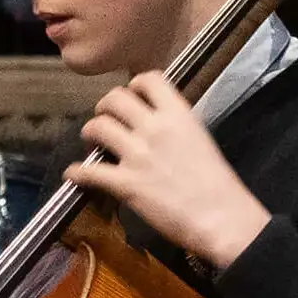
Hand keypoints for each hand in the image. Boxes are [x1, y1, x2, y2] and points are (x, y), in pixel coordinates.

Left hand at [63, 72, 270, 268]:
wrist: (222, 217)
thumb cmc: (217, 184)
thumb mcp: (199, 140)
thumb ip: (175, 127)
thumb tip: (153, 125)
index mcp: (179, 115)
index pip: (148, 80)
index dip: (134, 86)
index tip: (132, 99)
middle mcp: (155, 128)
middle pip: (114, 99)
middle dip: (104, 108)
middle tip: (106, 123)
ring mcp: (138, 155)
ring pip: (97, 127)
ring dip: (89, 134)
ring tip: (93, 145)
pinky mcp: (125, 183)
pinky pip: (88, 171)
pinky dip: (76, 172)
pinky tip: (75, 174)